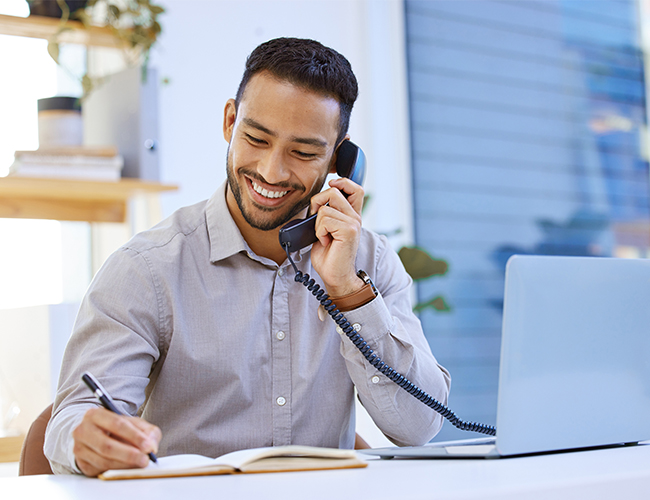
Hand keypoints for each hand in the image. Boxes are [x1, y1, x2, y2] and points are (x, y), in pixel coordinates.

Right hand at [72, 407, 160, 476]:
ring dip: (125, 464)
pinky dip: (117, 470)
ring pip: (104, 460)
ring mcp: (80, 448)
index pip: (116, 424)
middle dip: (129, 454)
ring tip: (140, 463)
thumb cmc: (115, 427)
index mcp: (95, 414)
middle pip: (107, 446)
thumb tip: (151, 445)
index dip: (134, 436)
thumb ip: (146, 430)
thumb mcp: (132, 423)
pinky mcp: (82, 464)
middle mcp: (83, 431)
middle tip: (145, 459)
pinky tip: (128, 467)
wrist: (95, 433)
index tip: (148, 446)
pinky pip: (101, 470)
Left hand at [310, 177, 363, 296]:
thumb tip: (316, 201)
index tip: (330, 188)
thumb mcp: (325, 229)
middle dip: (317, 202)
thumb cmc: (329, 256)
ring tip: (324, 237)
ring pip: (325, 208)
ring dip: (317, 224)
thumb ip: (326, 213)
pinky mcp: (349, 230)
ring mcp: (353, 223)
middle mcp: (355, 217)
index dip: (341, 182)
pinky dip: (319, 231)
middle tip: (318, 222)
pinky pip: (324, 220)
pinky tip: (325, 242)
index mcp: (352, 215)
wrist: (335, 276)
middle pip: (333, 191)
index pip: (355, 188)